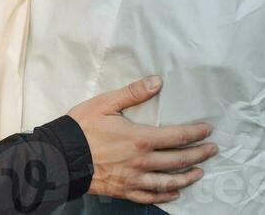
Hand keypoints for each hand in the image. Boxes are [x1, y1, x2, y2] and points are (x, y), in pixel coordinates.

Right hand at [68, 76, 217, 205]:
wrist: (64, 155)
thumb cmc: (83, 126)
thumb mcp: (106, 102)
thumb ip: (133, 93)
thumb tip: (157, 81)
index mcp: (140, 138)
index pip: (176, 136)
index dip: (195, 133)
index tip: (208, 130)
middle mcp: (142, 161)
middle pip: (178, 160)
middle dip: (198, 155)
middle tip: (212, 151)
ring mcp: (135, 178)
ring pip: (168, 182)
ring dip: (187, 177)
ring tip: (199, 173)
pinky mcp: (125, 190)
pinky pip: (151, 195)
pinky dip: (166, 195)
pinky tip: (174, 193)